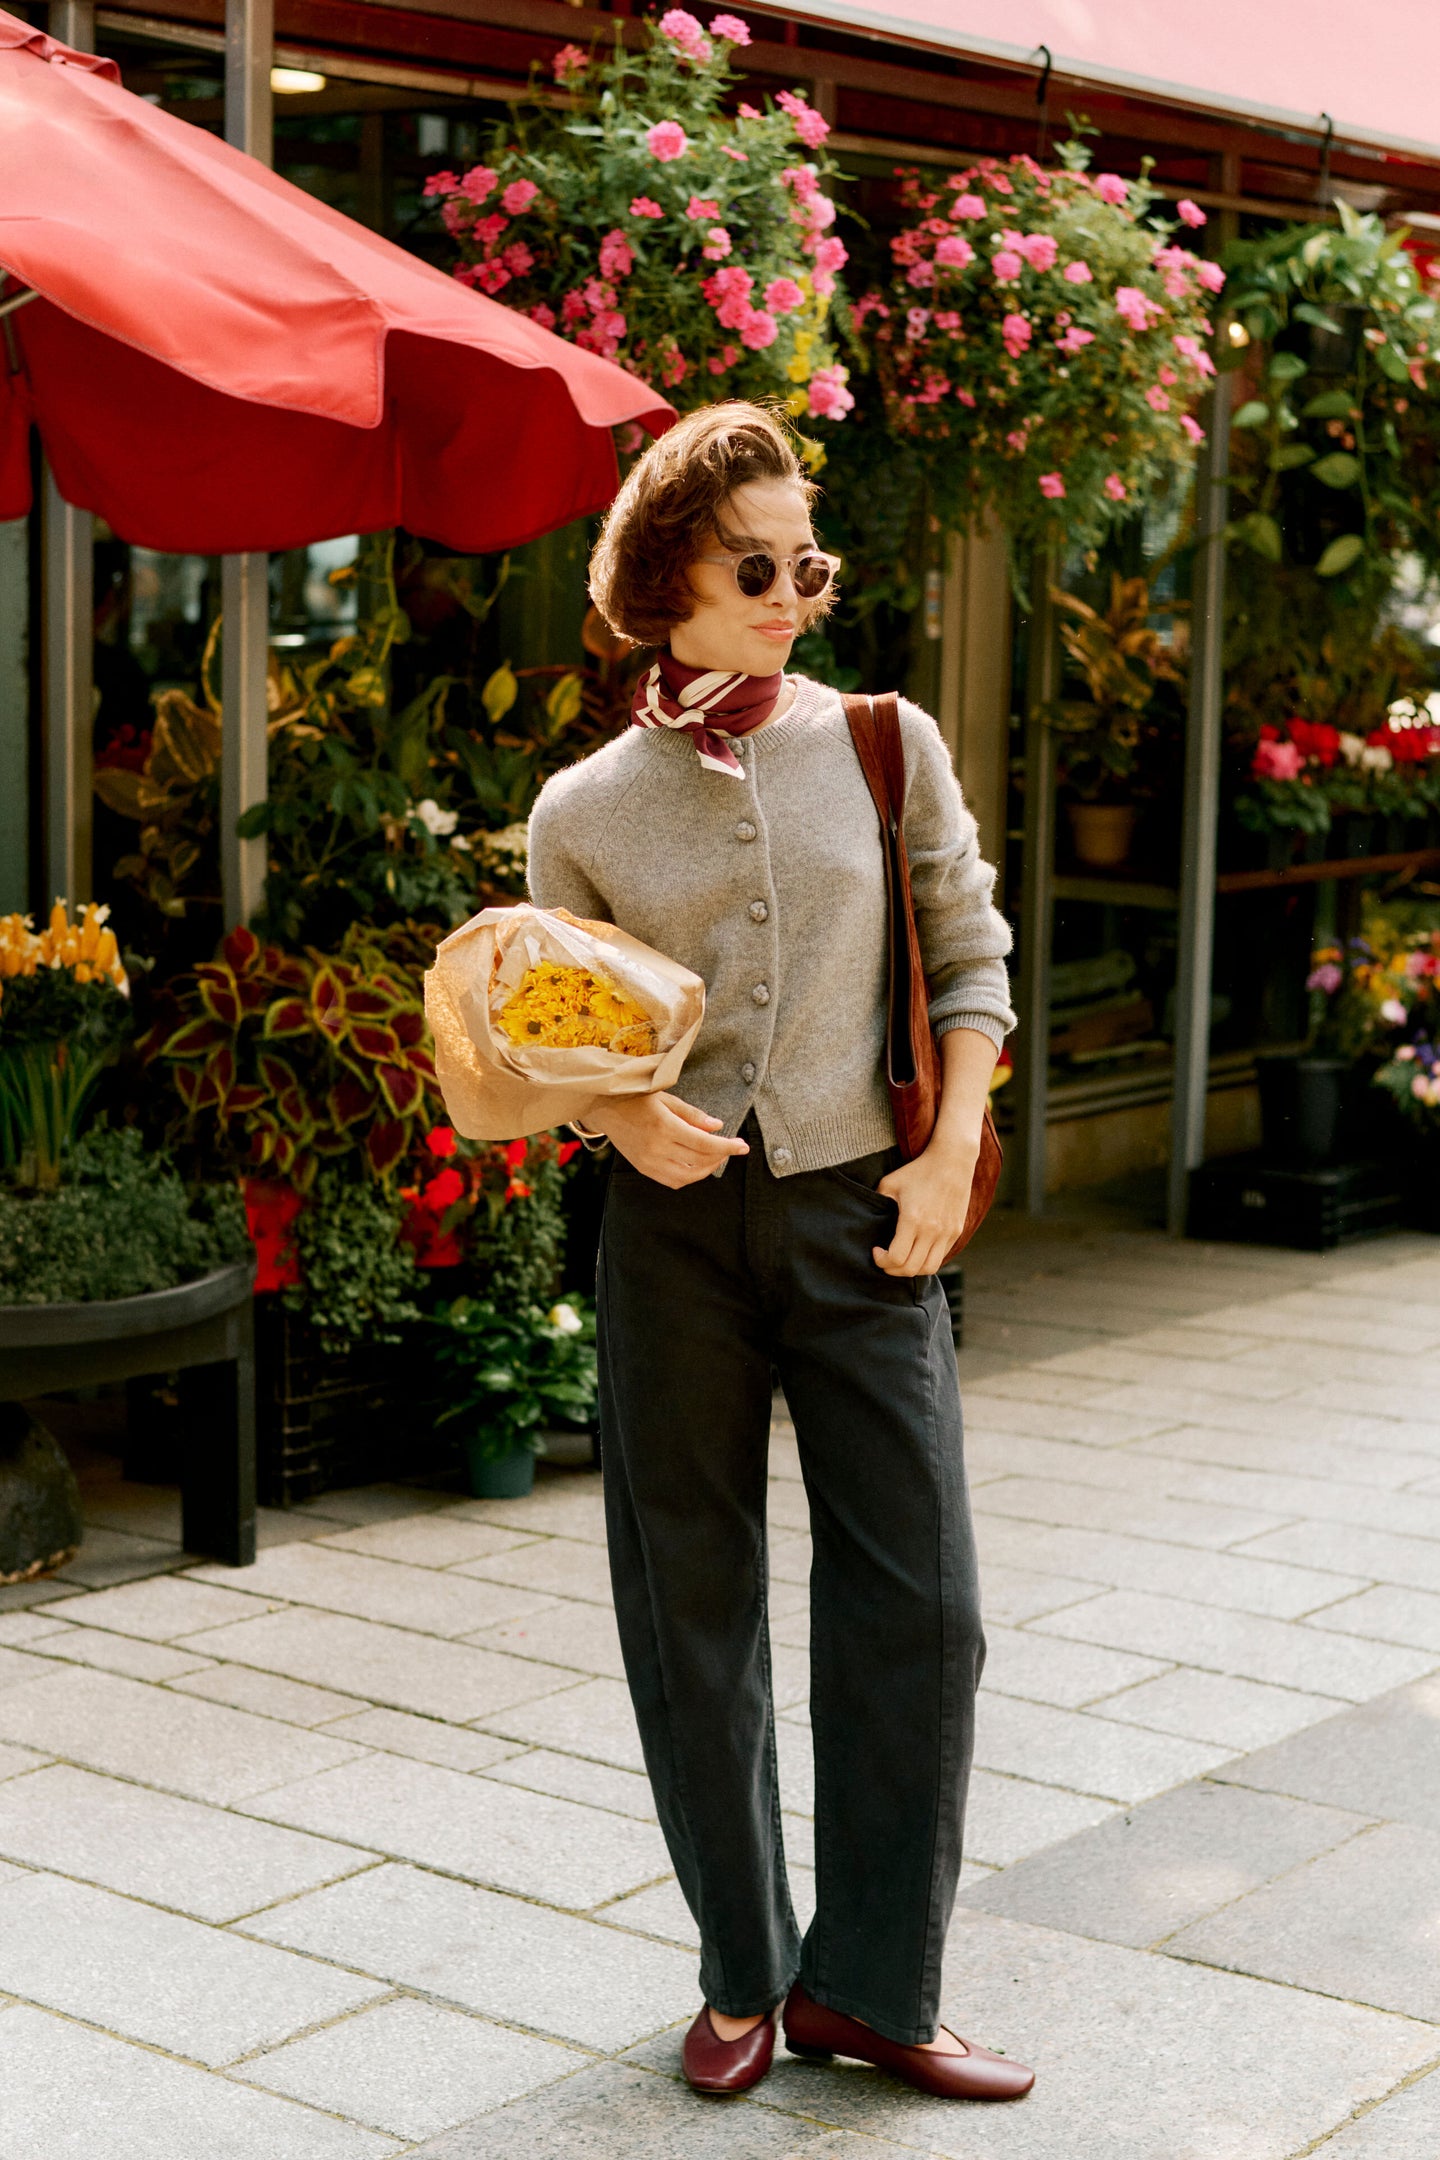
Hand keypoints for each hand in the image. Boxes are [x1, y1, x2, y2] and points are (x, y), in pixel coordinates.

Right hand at [590, 1091, 748, 1188]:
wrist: (603, 1107)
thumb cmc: (636, 1097)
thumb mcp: (667, 1097)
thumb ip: (693, 1114)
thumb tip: (718, 1126)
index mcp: (664, 1126)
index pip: (705, 1144)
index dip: (728, 1147)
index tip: (744, 1146)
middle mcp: (656, 1147)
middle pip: (699, 1161)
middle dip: (721, 1157)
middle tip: (732, 1148)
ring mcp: (648, 1161)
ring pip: (687, 1176)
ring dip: (707, 1169)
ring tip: (716, 1157)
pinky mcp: (643, 1168)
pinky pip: (672, 1181)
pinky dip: (689, 1176)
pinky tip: (697, 1164)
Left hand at [871, 1137, 977, 1277]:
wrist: (952, 1160)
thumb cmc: (918, 1171)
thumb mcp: (890, 1183)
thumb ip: (877, 1202)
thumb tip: (867, 1219)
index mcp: (913, 1219)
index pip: (897, 1257)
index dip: (882, 1261)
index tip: (876, 1251)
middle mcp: (932, 1230)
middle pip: (911, 1268)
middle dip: (893, 1270)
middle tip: (885, 1260)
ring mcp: (947, 1232)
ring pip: (929, 1268)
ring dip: (912, 1270)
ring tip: (902, 1260)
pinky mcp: (956, 1231)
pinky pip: (941, 1257)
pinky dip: (927, 1260)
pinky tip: (917, 1250)